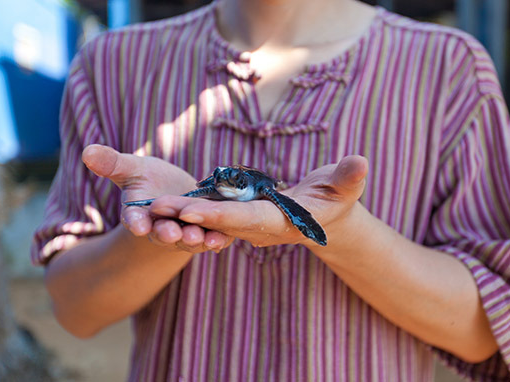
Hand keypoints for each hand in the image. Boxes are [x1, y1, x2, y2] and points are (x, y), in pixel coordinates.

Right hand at [81, 144, 232, 251]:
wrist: (178, 193)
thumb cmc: (150, 180)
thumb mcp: (133, 169)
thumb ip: (112, 163)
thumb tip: (87, 151)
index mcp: (139, 215)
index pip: (134, 219)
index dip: (135, 221)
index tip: (136, 224)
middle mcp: (160, 229)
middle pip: (162, 233)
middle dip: (166, 233)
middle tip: (171, 232)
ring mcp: (183, 234)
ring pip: (187, 239)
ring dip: (192, 239)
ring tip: (197, 236)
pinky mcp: (205, 234)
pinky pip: (210, 239)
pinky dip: (216, 241)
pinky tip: (222, 240)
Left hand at [148, 156, 367, 247]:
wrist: (329, 217)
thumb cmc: (339, 200)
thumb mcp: (346, 188)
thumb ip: (349, 178)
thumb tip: (360, 161)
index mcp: (281, 222)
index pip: (246, 219)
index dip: (218, 214)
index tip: (190, 209)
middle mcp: (259, 227)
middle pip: (219, 222)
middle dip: (188, 216)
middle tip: (153, 207)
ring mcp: (249, 224)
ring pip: (211, 220)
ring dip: (182, 215)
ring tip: (149, 205)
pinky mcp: (243, 216)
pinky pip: (214, 214)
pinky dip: (191, 210)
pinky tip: (166, 202)